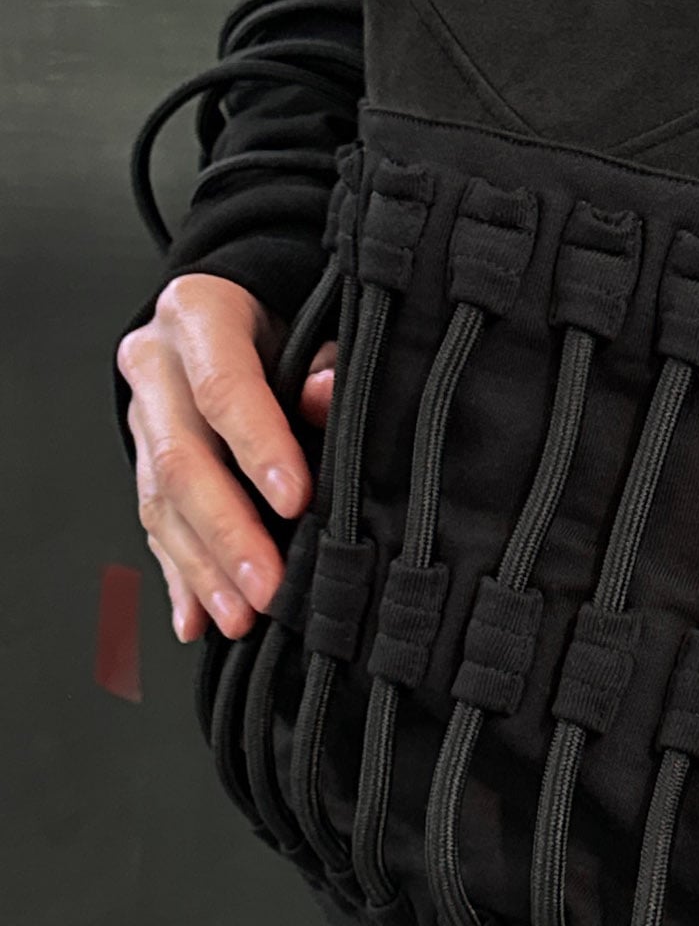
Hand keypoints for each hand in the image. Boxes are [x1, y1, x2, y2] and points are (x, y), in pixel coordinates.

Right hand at [117, 273, 335, 641]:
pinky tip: (197, 618)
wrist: (240, 307)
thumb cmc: (291, 315)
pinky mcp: (142, 461)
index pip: (224, 387)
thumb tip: (323, 393)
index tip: (295, 502)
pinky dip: (180, 576)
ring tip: (240, 617)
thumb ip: (328, 359)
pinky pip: (156, 525)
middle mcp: (154, 365)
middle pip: (181, 459)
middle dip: (228, 532)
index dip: (259, 448)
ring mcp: (142, 418)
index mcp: (198, 314)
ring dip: (203, 568)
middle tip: (268, 586)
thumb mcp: (319, 318)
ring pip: (161, 502)